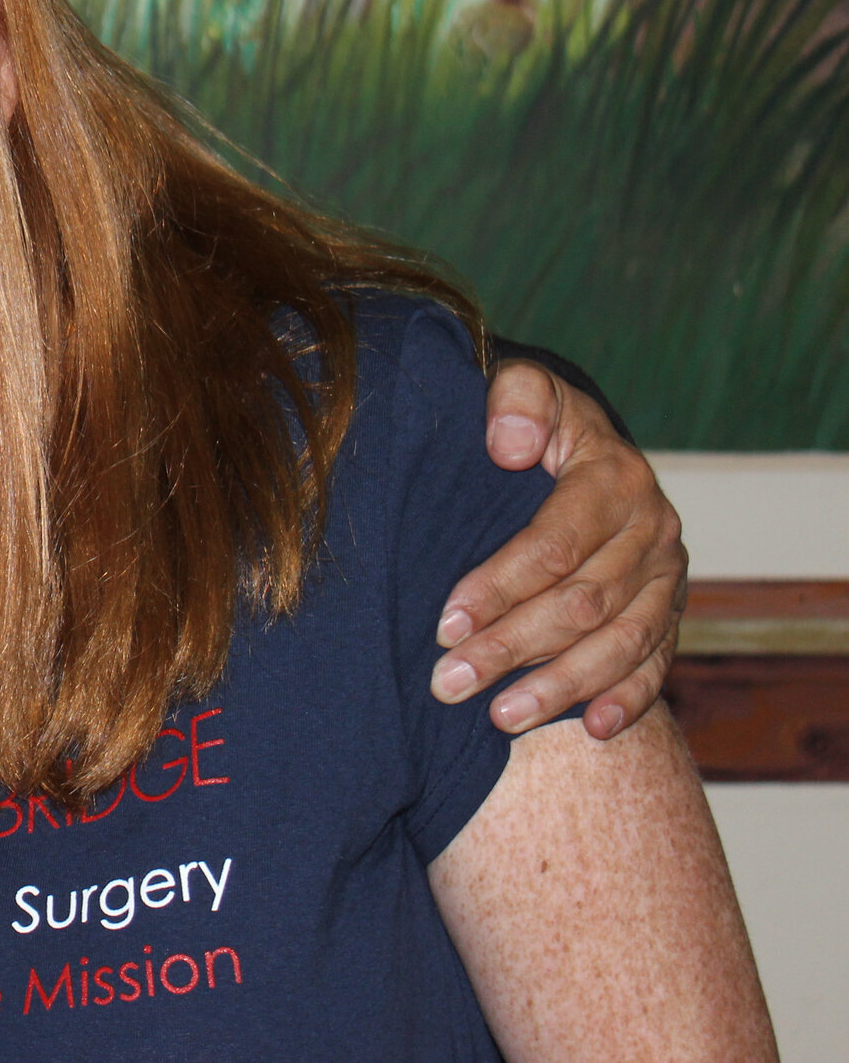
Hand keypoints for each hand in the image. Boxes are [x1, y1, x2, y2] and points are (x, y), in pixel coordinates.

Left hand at [436, 359, 685, 741]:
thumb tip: (507, 444)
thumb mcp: (524, 387)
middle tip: (449, 682)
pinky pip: (656, 662)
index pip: (554, 546)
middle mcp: (653, 530)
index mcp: (615, 479)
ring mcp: (667, 576)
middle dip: (512, 648)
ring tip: (499, 717)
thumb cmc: (535, 419)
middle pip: (580, 605)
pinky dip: (628, 699)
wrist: (584, 440)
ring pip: (618, 644)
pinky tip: (589, 728)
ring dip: (560, 686)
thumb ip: (515, 400)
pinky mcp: (670, 610)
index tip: (445, 623)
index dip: (499, 587)